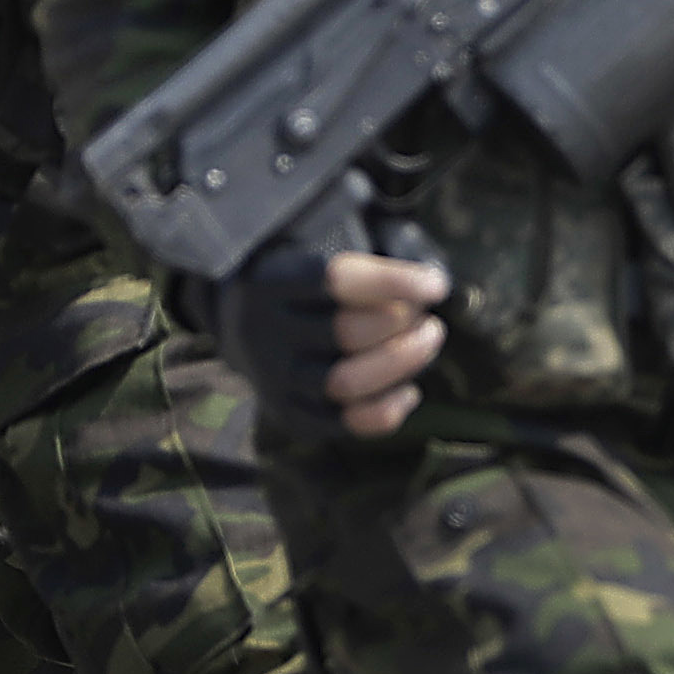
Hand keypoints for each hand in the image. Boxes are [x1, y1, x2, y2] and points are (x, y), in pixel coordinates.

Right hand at [200, 241, 447, 441]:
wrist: (237, 324)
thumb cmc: (295, 282)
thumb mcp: (308, 250)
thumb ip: (361, 265)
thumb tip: (429, 283)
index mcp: (268, 281)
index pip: (337, 279)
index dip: (393, 282)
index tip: (436, 284)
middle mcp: (264, 332)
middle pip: (345, 334)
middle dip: (402, 325)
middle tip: (428, 318)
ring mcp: (274, 378)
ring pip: (346, 382)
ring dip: (401, 364)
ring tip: (429, 342)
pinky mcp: (288, 413)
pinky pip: (343, 423)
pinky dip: (385, 411)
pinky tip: (409, 390)